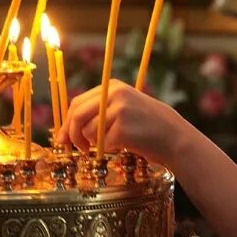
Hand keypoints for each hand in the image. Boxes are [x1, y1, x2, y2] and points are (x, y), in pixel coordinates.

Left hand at [55, 79, 192, 163]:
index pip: (77, 103)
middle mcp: (114, 94)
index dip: (67, 122)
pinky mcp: (122, 128)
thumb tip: (67, 127)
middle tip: (77, 149)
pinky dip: (109, 149)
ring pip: (88, 131)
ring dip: (94, 143)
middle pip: (77, 115)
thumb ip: (99, 111)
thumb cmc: (145, 126)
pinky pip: (103, 143)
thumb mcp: (123, 107)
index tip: (63, 137)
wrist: (173, 136)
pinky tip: (124, 145)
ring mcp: (119, 110)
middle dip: (72, 134)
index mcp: (112, 87)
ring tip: (111, 144)